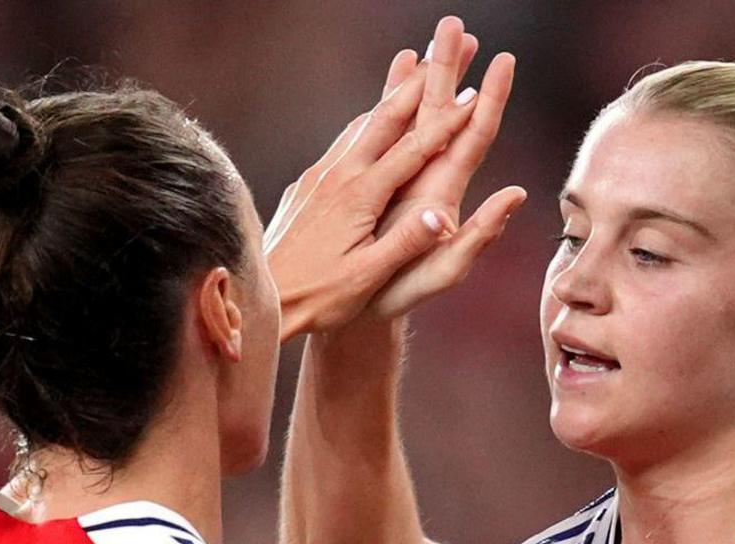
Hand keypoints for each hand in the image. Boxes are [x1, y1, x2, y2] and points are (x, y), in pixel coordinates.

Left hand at [257, 25, 497, 338]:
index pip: (415, 149)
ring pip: (361, 125)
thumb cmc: (320, 296)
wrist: (258, 295)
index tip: (477, 95)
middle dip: (419, 86)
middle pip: (385, 120)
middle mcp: (339, 175)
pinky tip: (366, 122)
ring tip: (412, 73)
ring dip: (391, 97)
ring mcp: (319, 176)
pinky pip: (342, 142)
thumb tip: (442, 214)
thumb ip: (406, 243)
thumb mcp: (369, 276)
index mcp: (361, 195)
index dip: (448, 122)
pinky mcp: (306, 185)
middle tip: (444, 57)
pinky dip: (364, 122)